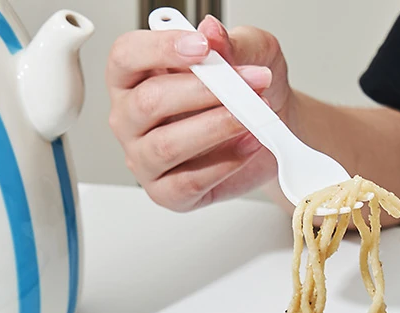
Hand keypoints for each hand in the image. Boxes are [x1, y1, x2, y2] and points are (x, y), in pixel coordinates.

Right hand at [107, 15, 293, 210]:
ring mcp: (144, 158)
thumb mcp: (250, 54)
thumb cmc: (247, 92)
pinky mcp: (167, 193)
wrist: (272, 132)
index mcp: (132, 77)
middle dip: (203, 92)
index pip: (127, 56)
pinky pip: (189, 181)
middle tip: (245, 85)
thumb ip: (231, 44)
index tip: (203, 47)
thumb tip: (213, 32)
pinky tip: (249, 144)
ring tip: (250, 117)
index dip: (162, 48)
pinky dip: (225, 163)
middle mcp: (130, 118)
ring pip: (167, 145)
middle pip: (149, 101)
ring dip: (215, 128)